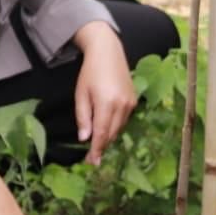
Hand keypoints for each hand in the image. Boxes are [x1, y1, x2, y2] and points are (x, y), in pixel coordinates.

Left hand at [73, 22, 137, 164]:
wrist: (108, 52)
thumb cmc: (90, 72)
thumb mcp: (81, 94)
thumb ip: (83, 117)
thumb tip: (85, 138)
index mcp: (106, 103)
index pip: (102, 133)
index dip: (97, 149)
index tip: (92, 162)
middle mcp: (122, 105)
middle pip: (112, 133)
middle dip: (103, 146)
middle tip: (92, 158)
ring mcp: (130, 103)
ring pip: (119, 128)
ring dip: (109, 136)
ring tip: (98, 144)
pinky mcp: (134, 100)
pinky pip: (124, 119)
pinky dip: (115, 125)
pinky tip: (107, 126)